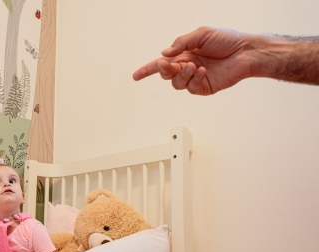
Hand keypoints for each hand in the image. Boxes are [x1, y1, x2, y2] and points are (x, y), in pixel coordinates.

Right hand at [133, 26, 254, 94]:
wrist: (246, 51)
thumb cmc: (226, 40)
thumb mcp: (201, 34)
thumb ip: (181, 43)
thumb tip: (164, 53)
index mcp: (183, 54)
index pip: (161, 63)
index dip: (147, 70)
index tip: (135, 76)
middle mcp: (187, 67)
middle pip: (166, 75)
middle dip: (164, 70)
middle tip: (171, 65)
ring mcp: (195, 78)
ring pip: (177, 84)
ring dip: (182, 75)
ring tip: (194, 66)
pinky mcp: (204, 87)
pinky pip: (191, 88)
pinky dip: (194, 79)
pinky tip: (203, 71)